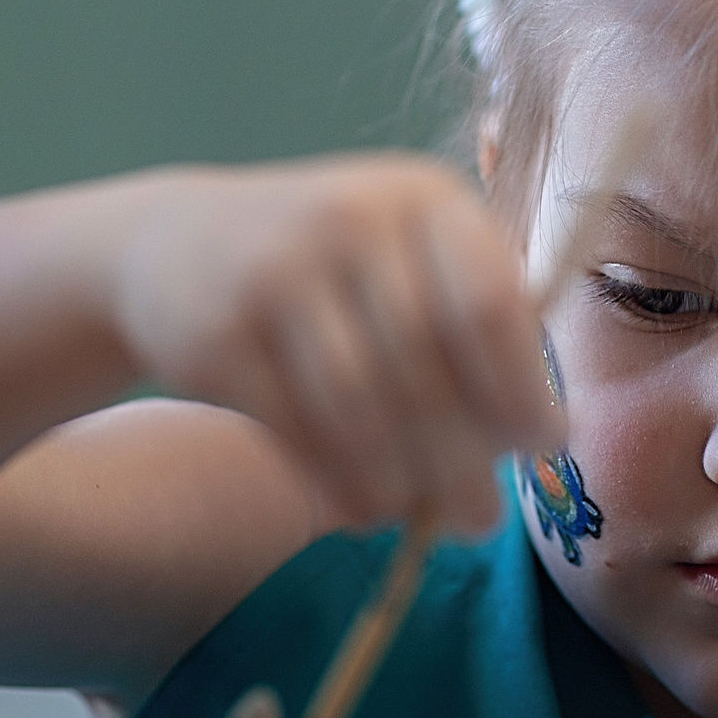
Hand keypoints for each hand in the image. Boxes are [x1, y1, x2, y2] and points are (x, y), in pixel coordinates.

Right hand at [110, 154, 559, 535]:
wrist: (175, 242)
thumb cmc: (334, 268)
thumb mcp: (410, 258)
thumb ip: (478, 327)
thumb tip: (542, 438)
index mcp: (424, 198)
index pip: (490, 302)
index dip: (521, 387)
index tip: (541, 445)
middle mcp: (352, 219)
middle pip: (427, 368)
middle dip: (463, 457)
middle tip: (483, 518)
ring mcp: (277, 271)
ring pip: (361, 408)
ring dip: (403, 481)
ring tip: (424, 517)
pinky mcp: (218, 331)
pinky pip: (296, 430)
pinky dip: (337, 481)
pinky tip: (364, 508)